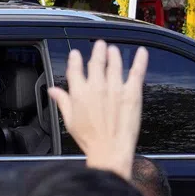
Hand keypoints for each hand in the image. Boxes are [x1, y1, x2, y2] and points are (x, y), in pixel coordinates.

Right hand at [47, 40, 147, 179]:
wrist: (109, 150)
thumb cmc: (90, 139)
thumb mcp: (70, 121)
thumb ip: (62, 101)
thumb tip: (53, 91)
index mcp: (79, 92)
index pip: (75, 69)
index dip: (75, 59)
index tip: (76, 54)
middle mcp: (97, 86)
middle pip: (96, 62)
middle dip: (98, 51)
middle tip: (99, 45)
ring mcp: (115, 88)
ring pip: (115, 63)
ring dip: (114, 54)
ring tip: (113, 50)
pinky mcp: (132, 92)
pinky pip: (136, 71)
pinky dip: (140, 60)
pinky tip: (142, 52)